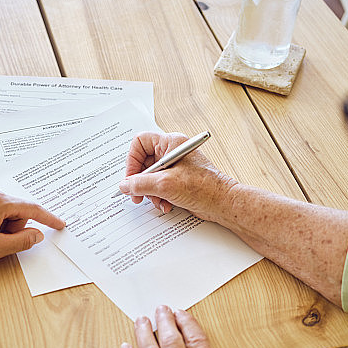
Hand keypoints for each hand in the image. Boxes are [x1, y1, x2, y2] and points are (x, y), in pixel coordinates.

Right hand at [118, 132, 238, 222]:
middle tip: (137, 195)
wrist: (223, 203)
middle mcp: (172, 152)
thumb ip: (140, 184)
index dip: (132, 160)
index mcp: (171, 143)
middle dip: (140, 182)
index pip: (140, 143)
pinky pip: (159, 186)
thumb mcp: (165, 185)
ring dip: (150, 193)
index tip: (131, 178)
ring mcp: (175, 167)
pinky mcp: (178, 181)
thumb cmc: (204, 187)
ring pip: (150, 177)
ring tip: (158, 201)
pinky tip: (166, 204)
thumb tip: (124, 185)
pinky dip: (159, 197)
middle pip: (143, 163)